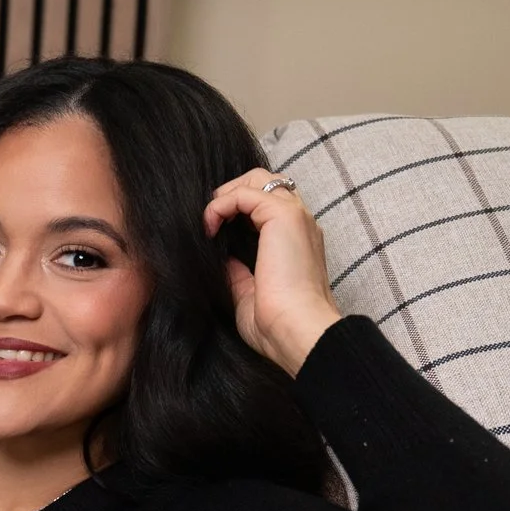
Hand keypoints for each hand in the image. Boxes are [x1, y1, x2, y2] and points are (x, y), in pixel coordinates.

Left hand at [202, 169, 342, 375]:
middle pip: (266, 182)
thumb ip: (238, 273)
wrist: (296, 331)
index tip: (215, 232)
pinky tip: (210, 227)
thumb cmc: (276, 325)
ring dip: (227, 194)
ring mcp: (295, 216)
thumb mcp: (249, 295)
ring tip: (209, 221)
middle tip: (211, 220)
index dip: (239, 209)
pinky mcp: (283, 216)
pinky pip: (245, 193)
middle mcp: (300, 223)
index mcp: (296, 241)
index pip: (269, 205)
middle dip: (233, 191)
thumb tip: (222, 259)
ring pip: (259, 179)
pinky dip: (221, 204)